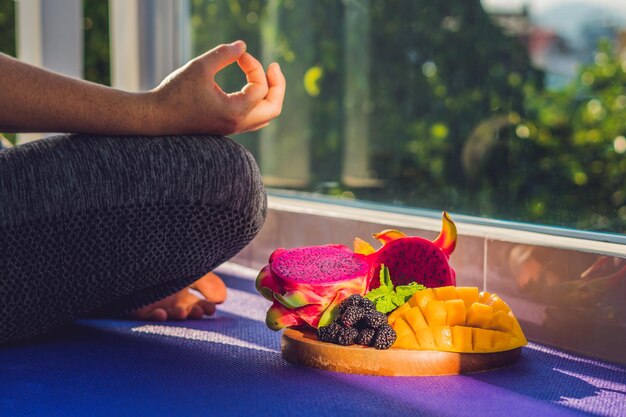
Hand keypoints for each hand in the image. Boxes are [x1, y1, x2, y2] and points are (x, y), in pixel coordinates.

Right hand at [149, 40, 285, 135]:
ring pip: (265, 116)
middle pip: (274, 108)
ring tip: (267, 75)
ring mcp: (232, 128)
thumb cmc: (175, 93)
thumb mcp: (199, 67)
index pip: (260, 87)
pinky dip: (258, 102)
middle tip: (274, 66)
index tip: (239, 55)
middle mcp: (237, 124)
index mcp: (235, 112)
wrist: (155, 118)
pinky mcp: (226, 126)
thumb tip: (242, 46)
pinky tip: (250, 88)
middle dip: (277, 86)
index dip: (254, 66)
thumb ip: (223, 54)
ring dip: (269, 95)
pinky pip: (253, 118)